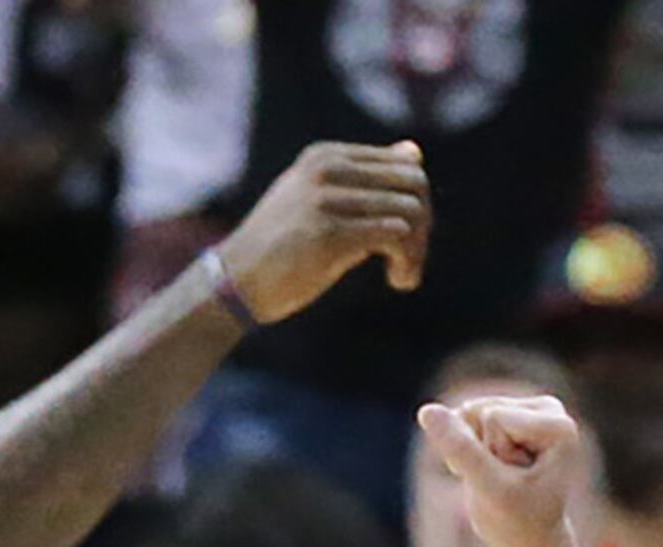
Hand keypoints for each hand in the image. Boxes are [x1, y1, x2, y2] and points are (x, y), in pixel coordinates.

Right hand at [216, 140, 429, 319]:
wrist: (238, 280)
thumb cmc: (283, 244)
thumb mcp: (322, 198)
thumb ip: (366, 175)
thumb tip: (415, 150)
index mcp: (326, 155)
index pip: (405, 167)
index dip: (419, 206)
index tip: (409, 240)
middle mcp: (327, 168)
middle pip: (413, 186)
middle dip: (424, 226)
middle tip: (411, 259)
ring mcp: (326, 199)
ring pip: (409, 213)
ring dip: (417, 251)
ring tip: (404, 275)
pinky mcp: (329, 234)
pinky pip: (394, 236)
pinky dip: (406, 262)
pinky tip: (398, 280)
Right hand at [414, 396, 599, 546]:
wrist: (531, 543)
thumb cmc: (517, 524)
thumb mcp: (488, 488)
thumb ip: (460, 449)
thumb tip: (427, 411)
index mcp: (557, 425)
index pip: (493, 418)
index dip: (491, 455)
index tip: (514, 483)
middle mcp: (551, 409)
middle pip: (482, 411)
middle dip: (483, 452)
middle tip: (505, 482)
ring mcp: (533, 410)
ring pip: (470, 413)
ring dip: (474, 450)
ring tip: (499, 477)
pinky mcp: (512, 414)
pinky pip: (466, 418)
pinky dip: (469, 447)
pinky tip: (490, 468)